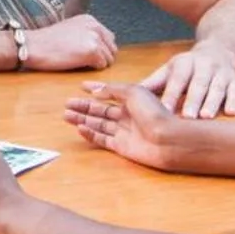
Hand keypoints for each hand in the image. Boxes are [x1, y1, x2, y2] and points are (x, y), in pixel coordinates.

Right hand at [22, 14, 117, 70]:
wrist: (33, 45)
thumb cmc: (46, 41)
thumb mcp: (70, 29)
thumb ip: (86, 34)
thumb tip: (99, 46)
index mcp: (91, 20)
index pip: (109, 38)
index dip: (101, 49)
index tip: (88, 54)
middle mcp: (95, 26)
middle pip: (112, 48)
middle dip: (102, 57)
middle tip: (85, 62)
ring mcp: (95, 38)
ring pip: (109, 59)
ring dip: (97, 64)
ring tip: (80, 63)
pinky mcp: (92, 51)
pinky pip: (102, 66)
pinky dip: (92, 69)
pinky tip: (78, 65)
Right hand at [65, 81, 206, 172]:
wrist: (168, 139)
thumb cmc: (154, 112)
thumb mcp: (134, 92)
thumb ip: (113, 90)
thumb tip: (96, 92)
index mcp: (131, 100)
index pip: (109, 93)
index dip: (95, 89)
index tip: (81, 86)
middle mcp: (127, 115)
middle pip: (100, 110)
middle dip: (84, 106)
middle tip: (67, 104)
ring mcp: (124, 131)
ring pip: (98, 124)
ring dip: (83, 119)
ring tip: (66, 115)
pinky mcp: (121, 146)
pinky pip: (102, 139)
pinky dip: (90, 134)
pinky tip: (80, 129)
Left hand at [139, 42, 234, 117]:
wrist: (218, 51)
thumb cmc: (186, 68)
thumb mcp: (168, 71)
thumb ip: (151, 84)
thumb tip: (124, 94)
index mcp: (184, 63)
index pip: (177, 80)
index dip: (171, 94)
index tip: (164, 110)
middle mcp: (204, 66)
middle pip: (198, 84)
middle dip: (193, 100)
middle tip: (186, 117)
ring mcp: (221, 73)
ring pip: (217, 88)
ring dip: (212, 103)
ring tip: (206, 118)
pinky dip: (234, 101)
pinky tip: (231, 113)